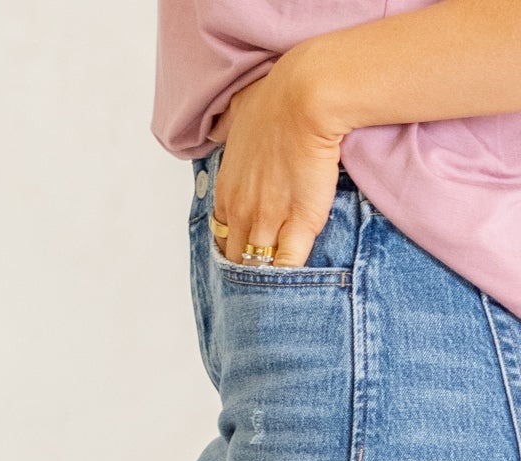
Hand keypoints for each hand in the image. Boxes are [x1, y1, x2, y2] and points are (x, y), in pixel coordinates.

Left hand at [206, 48, 347, 269]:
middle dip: (248, 273)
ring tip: (275, 300)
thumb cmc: (274, 102)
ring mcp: (267, 221)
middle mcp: (240, 211)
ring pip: (259, 268)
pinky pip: (287, 266)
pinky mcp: (298, 226)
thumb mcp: (236, 115)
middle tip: (260, 287)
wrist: (303, 101)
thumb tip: (218, 126)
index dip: (234, 251)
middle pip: (237, 260)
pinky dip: (290, 278)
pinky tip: (296, 290)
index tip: (246, 257)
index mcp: (225, 191)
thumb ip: (225, 128)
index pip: (221, 237)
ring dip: (267, 280)